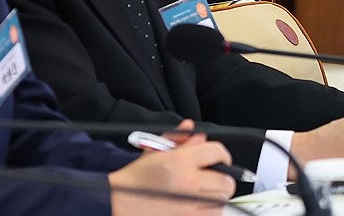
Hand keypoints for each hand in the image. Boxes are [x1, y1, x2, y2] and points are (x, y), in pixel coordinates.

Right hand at [109, 120, 233, 214]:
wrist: (117, 203)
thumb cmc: (135, 178)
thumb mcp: (155, 152)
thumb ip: (181, 141)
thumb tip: (201, 136)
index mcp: (180, 162)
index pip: (217, 152)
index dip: (221, 154)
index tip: (219, 158)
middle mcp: (187, 184)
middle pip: (226, 180)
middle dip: (223, 177)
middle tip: (215, 177)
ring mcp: (189, 207)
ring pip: (222, 201)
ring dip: (217, 196)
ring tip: (206, 193)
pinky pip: (213, 215)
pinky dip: (211, 211)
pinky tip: (199, 206)